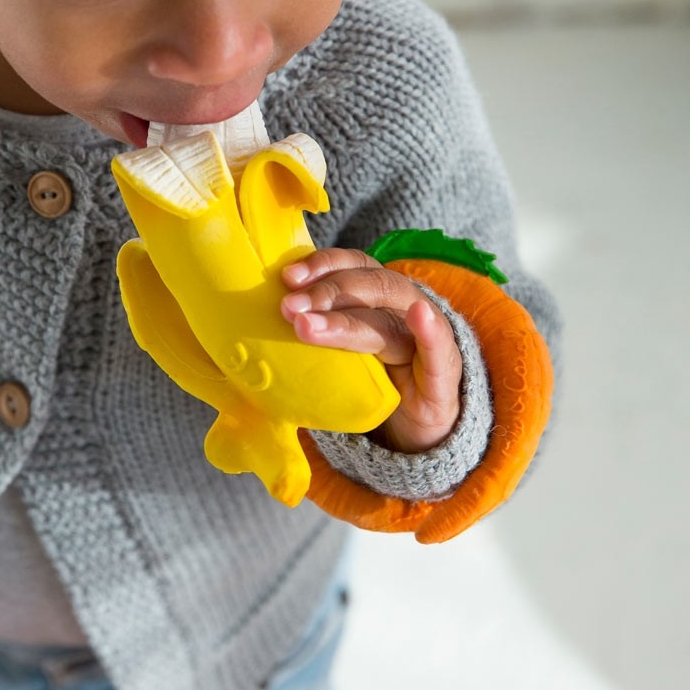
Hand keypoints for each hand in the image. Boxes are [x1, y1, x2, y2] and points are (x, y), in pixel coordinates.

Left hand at [280, 248, 461, 452]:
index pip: (353, 265)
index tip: (287, 277)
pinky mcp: (442, 374)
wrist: (419, 424)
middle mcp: (402, 307)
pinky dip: (429, 331)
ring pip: (387, 321)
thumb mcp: (338, 351)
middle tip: (288, 308)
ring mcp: (423, 338)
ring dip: (345, 322)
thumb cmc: (372, 378)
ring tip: (308, 327)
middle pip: (368, 287)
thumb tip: (247, 331)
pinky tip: (419, 316)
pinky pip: (438, 349)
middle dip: (324, 293)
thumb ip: (309, 332)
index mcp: (377, 295)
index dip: (322, 265)